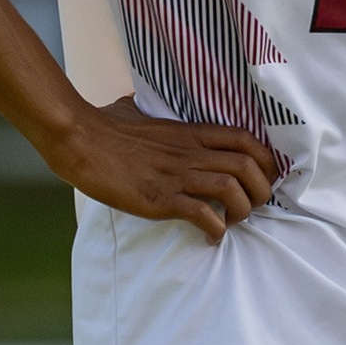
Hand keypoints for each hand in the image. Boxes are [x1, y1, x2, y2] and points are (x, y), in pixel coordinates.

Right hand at [45, 96, 278, 244]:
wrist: (79, 141)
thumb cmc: (103, 124)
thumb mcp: (136, 110)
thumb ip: (151, 111)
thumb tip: (142, 107)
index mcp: (190, 131)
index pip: (246, 139)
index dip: (266, 160)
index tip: (263, 178)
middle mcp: (190, 153)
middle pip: (249, 166)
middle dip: (261, 191)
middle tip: (253, 206)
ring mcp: (177, 176)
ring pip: (232, 190)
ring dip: (242, 211)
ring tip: (232, 223)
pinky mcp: (161, 198)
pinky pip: (203, 215)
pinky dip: (215, 229)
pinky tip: (210, 237)